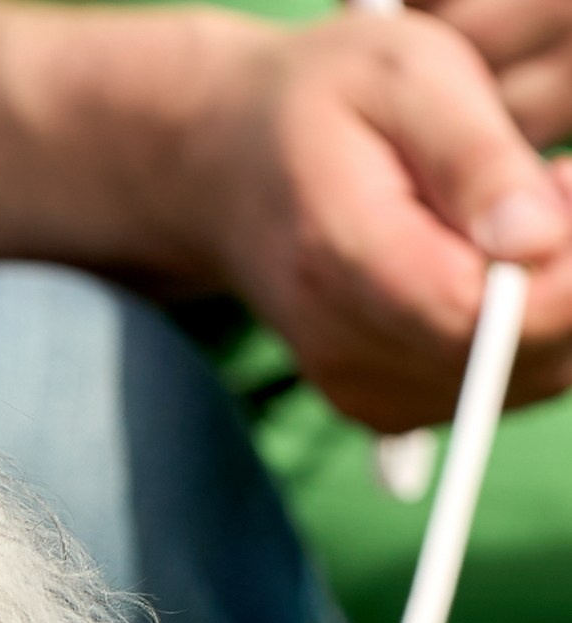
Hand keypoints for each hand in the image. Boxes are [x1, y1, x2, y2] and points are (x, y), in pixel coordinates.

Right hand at [184, 8, 571, 425]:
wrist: (224, 171)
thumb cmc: (320, 107)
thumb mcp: (403, 77)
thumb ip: (474, 159)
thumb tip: (536, 242)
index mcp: (342, 260)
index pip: (480, 315)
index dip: (560, 265)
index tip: (561, 178)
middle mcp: (342, 349)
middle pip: (512, 356)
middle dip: (564, 274)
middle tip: (542, 183)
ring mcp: (358, 389)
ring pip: (519, 378)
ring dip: (549, 301)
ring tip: (507, 218)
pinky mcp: (381, 405)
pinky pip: (496, 386)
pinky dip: (522, 329)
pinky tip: (488, 266)